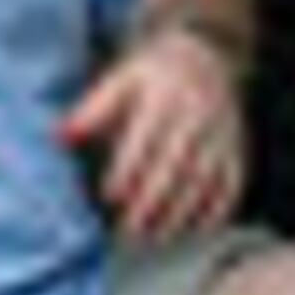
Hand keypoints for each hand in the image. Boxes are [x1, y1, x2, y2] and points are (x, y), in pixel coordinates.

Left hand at [65, 16, 250, 243]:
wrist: (206, 55)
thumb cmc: (152, 77)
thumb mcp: (121, 80)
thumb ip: (92, 111)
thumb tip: (59, 136)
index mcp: (163, 96)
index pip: (145, 137)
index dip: (128, 169)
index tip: (109, 196)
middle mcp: (196, 114)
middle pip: (175, 164)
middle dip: (152, 201)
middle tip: (129, 232)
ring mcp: (220, 134)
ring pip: (203, 179)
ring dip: (180, 213)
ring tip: (154, 239)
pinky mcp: (235, 149)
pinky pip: (231, 184)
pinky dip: (215, 211)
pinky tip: (194, 231)